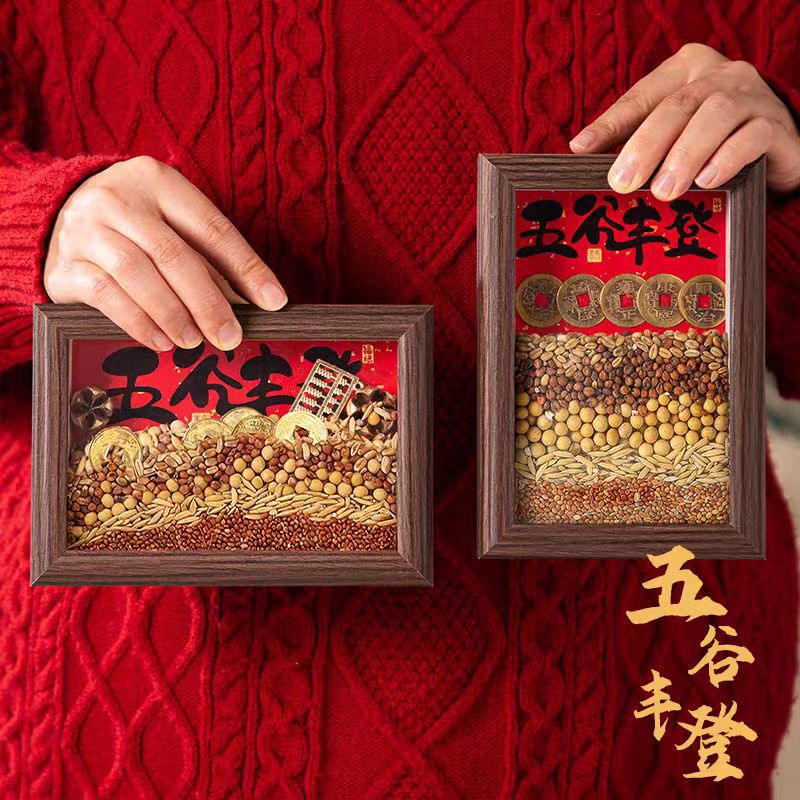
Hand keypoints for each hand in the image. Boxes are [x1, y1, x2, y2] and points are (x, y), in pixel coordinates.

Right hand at [44, 156, 286, 351]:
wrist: (52, 217)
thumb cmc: (132, 227)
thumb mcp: (169, 225)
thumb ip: (206, 258)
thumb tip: (250, 306)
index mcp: (158, 181)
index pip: (212, 228)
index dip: (248, 268)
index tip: (274, 302)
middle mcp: (119, 199)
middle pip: (175, 255)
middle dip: (209, 302)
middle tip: (230, 336)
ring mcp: (85, 229)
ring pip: (138, 274)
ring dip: (173, 314)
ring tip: (194, 342)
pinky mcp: (64, 263)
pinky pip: (105, 295)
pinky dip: (139, 323)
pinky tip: (160, 341)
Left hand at [570, 43, 799, 198]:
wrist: (777, 147)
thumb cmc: (713, 139)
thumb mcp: (673, 133)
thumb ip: (634, 137)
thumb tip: (580, 151)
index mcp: (685, 70)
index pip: (641, 96)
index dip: (610, 123)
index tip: (581, 148)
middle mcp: (719, 75)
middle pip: (676, 106)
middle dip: (645, 146)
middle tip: (622, 183)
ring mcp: (752, 96)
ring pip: (715, 115)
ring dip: (684, 155)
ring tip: (663, 190)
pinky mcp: (775, 124)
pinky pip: (752, 135)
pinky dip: (727, 158)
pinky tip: (707, 180)